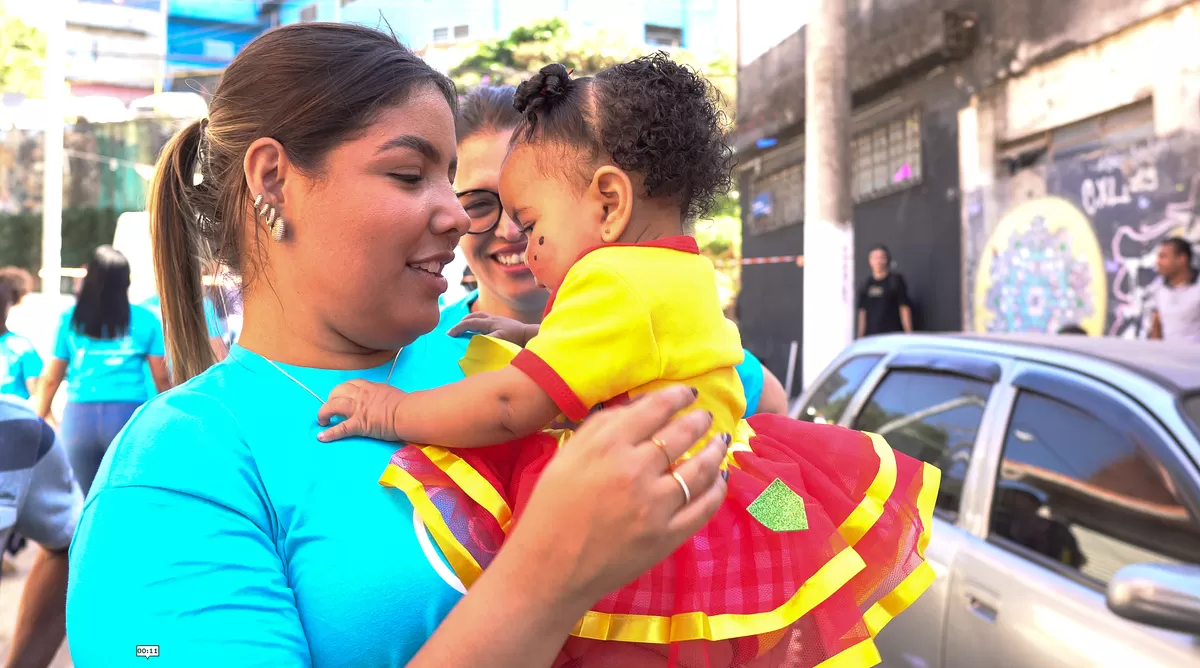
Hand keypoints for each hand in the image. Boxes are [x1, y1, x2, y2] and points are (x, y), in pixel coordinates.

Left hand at [316, 380, 406, 441]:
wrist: (408, 413)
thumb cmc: (405, 404)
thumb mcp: (390, 393)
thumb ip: (381, 395)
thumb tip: (383, 400)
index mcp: (369, 387)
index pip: (350, 384)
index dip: (342, 390)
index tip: (341, 395)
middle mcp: (360, 395)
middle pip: (337, 391)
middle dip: (330, 398)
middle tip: (331, 408)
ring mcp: (358, 409)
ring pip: (333, 405)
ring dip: (324, 412)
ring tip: (322, 420)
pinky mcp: (359, 424)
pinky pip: (341, 428)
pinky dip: (329, 433)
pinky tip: (321, 437)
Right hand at [448, 312, 538, 345]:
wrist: (528, 334)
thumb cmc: (515, 338)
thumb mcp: (500, 339)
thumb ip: (487, 339)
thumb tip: (474, 340)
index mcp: (488, 323)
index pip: (468, 323)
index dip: (457, 328)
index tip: (449, 335)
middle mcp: (491, 318)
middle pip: (472, 317)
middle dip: (462, 322)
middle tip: (454, 330)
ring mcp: (496, 319)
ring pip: (479, 316)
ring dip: (469, 320)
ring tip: (464, 327)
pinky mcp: (501, 322)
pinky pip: (485, 319)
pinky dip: (478, 322)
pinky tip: (479, 329)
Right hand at [501, 385, 729, 614]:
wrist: (550, 568)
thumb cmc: (552, 508)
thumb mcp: (568, 455)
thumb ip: (602, 426)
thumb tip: (638, 407)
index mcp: (608, 445)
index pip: (656, 408)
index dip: (678, 396)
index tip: (688, 395)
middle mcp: (635, 470)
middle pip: (683, 433)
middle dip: (701, 421)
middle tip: (707, 418)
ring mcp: (655, 505)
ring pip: (701, 468)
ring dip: (715, 451)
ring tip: (719, 444)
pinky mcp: (667, 536)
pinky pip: (705, 506)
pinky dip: (717, 489)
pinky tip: (719, 479)